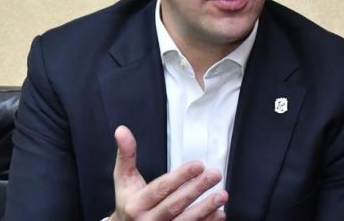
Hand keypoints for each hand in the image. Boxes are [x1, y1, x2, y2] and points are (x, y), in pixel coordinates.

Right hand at [110, 126, 227, 220]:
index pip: (160, 189)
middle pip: (175, 205)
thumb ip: (126, 155)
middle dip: (197, 189)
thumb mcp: (123, 179)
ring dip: (206, 208)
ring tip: (221, 195)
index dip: (180, 176)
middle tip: (214, 175)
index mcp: (136, 205)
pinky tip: (218, 213)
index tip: (198, 165)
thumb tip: (122, 131)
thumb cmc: (127, 202)